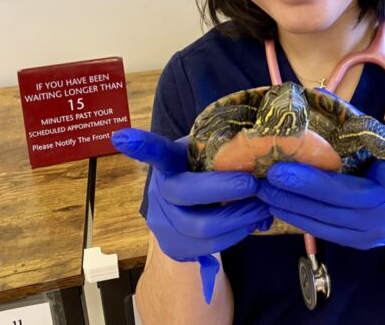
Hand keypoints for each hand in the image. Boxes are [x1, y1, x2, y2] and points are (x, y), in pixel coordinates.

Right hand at [111, 128, 271, 301]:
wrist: (184, 212)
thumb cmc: (202, 174)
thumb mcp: (205, 156)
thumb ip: (222, 153)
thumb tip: (262, 155)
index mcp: (169, 162)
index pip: (155, 152)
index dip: (141, 145)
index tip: (122, 136)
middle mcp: (161, 190)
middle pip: (186, 193)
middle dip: (223, 188)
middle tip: (253, 183)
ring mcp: (164, 222)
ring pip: (202, 226)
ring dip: (240, 216)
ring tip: (263, 206)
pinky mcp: (175, 247)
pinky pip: (211, 246)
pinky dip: (237, 233)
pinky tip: (252, 222)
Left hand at [256, 132, 384, 251]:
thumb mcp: (384, 139)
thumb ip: (353, 121)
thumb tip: (315, 93)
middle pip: (344, 197)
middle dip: (304, 186)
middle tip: (272, 173)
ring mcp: (374, 231)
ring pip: (327, 218)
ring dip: (292, 204)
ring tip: (263, 188)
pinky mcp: (359, 243)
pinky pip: (323, 231)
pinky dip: (297, 217)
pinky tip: (276, 204)